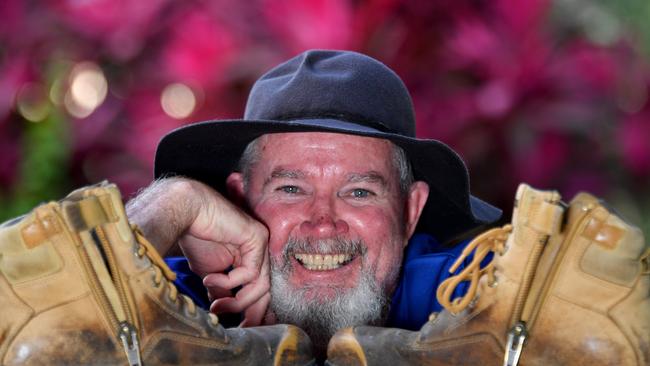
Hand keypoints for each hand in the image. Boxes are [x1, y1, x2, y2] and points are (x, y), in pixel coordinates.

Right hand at [126, 177, 269, 325]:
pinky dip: (231, 281)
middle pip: (265, 289)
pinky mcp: (258, 237)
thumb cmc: (194, 236)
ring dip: (239, 301)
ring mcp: (261, 243)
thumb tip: (223, 309)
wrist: (184, 212)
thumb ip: (220, 289)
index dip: (251, 311)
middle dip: (252, 313)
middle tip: (239, 329)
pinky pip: (251, 271)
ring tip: (217, 306)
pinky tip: (211, 279)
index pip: (258, 289)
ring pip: (261, 284)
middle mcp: (259, 250)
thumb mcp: (209, 271)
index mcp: (249, 257)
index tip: (239, 329)